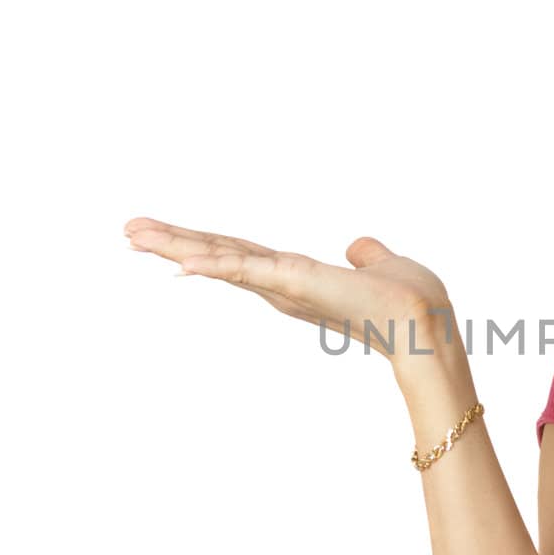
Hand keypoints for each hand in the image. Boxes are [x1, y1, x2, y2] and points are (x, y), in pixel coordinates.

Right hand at [123, 217, 456, 364]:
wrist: (426, 324)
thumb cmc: (410, 301)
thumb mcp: (381, 265)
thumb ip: (364, 255)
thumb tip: (357, 247)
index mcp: (296, 278)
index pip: (239, 255)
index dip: (203, 245)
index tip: (164, 236)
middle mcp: (282, 285)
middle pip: (218, 255)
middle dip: (172, 243)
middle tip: (127, 230)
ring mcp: (285, 287)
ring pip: (220, 261)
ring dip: (177, 247)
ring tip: (134, 235)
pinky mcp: (296, 285)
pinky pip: (246, 272)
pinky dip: (215, 266)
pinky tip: (182, 263)